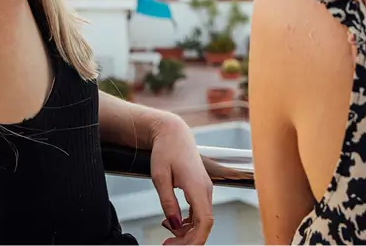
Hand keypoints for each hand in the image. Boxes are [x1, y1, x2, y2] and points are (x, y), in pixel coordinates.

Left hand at [149, 114, 213, 244]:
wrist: (173, 131)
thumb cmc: (165, 149)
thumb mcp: (160, 176)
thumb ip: (168, 202)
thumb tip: (174, 224)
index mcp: (197, 185)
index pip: (205, 221)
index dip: (195, 240)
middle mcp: (205, 188)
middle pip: (203, 224)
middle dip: (187, 240)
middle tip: (166, 245)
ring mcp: (204, 188)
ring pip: (201, 219)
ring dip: (186, 232)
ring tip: (166, 232)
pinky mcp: (200, 188)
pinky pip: (198, 212)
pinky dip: (187, 222)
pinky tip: (172, 222)